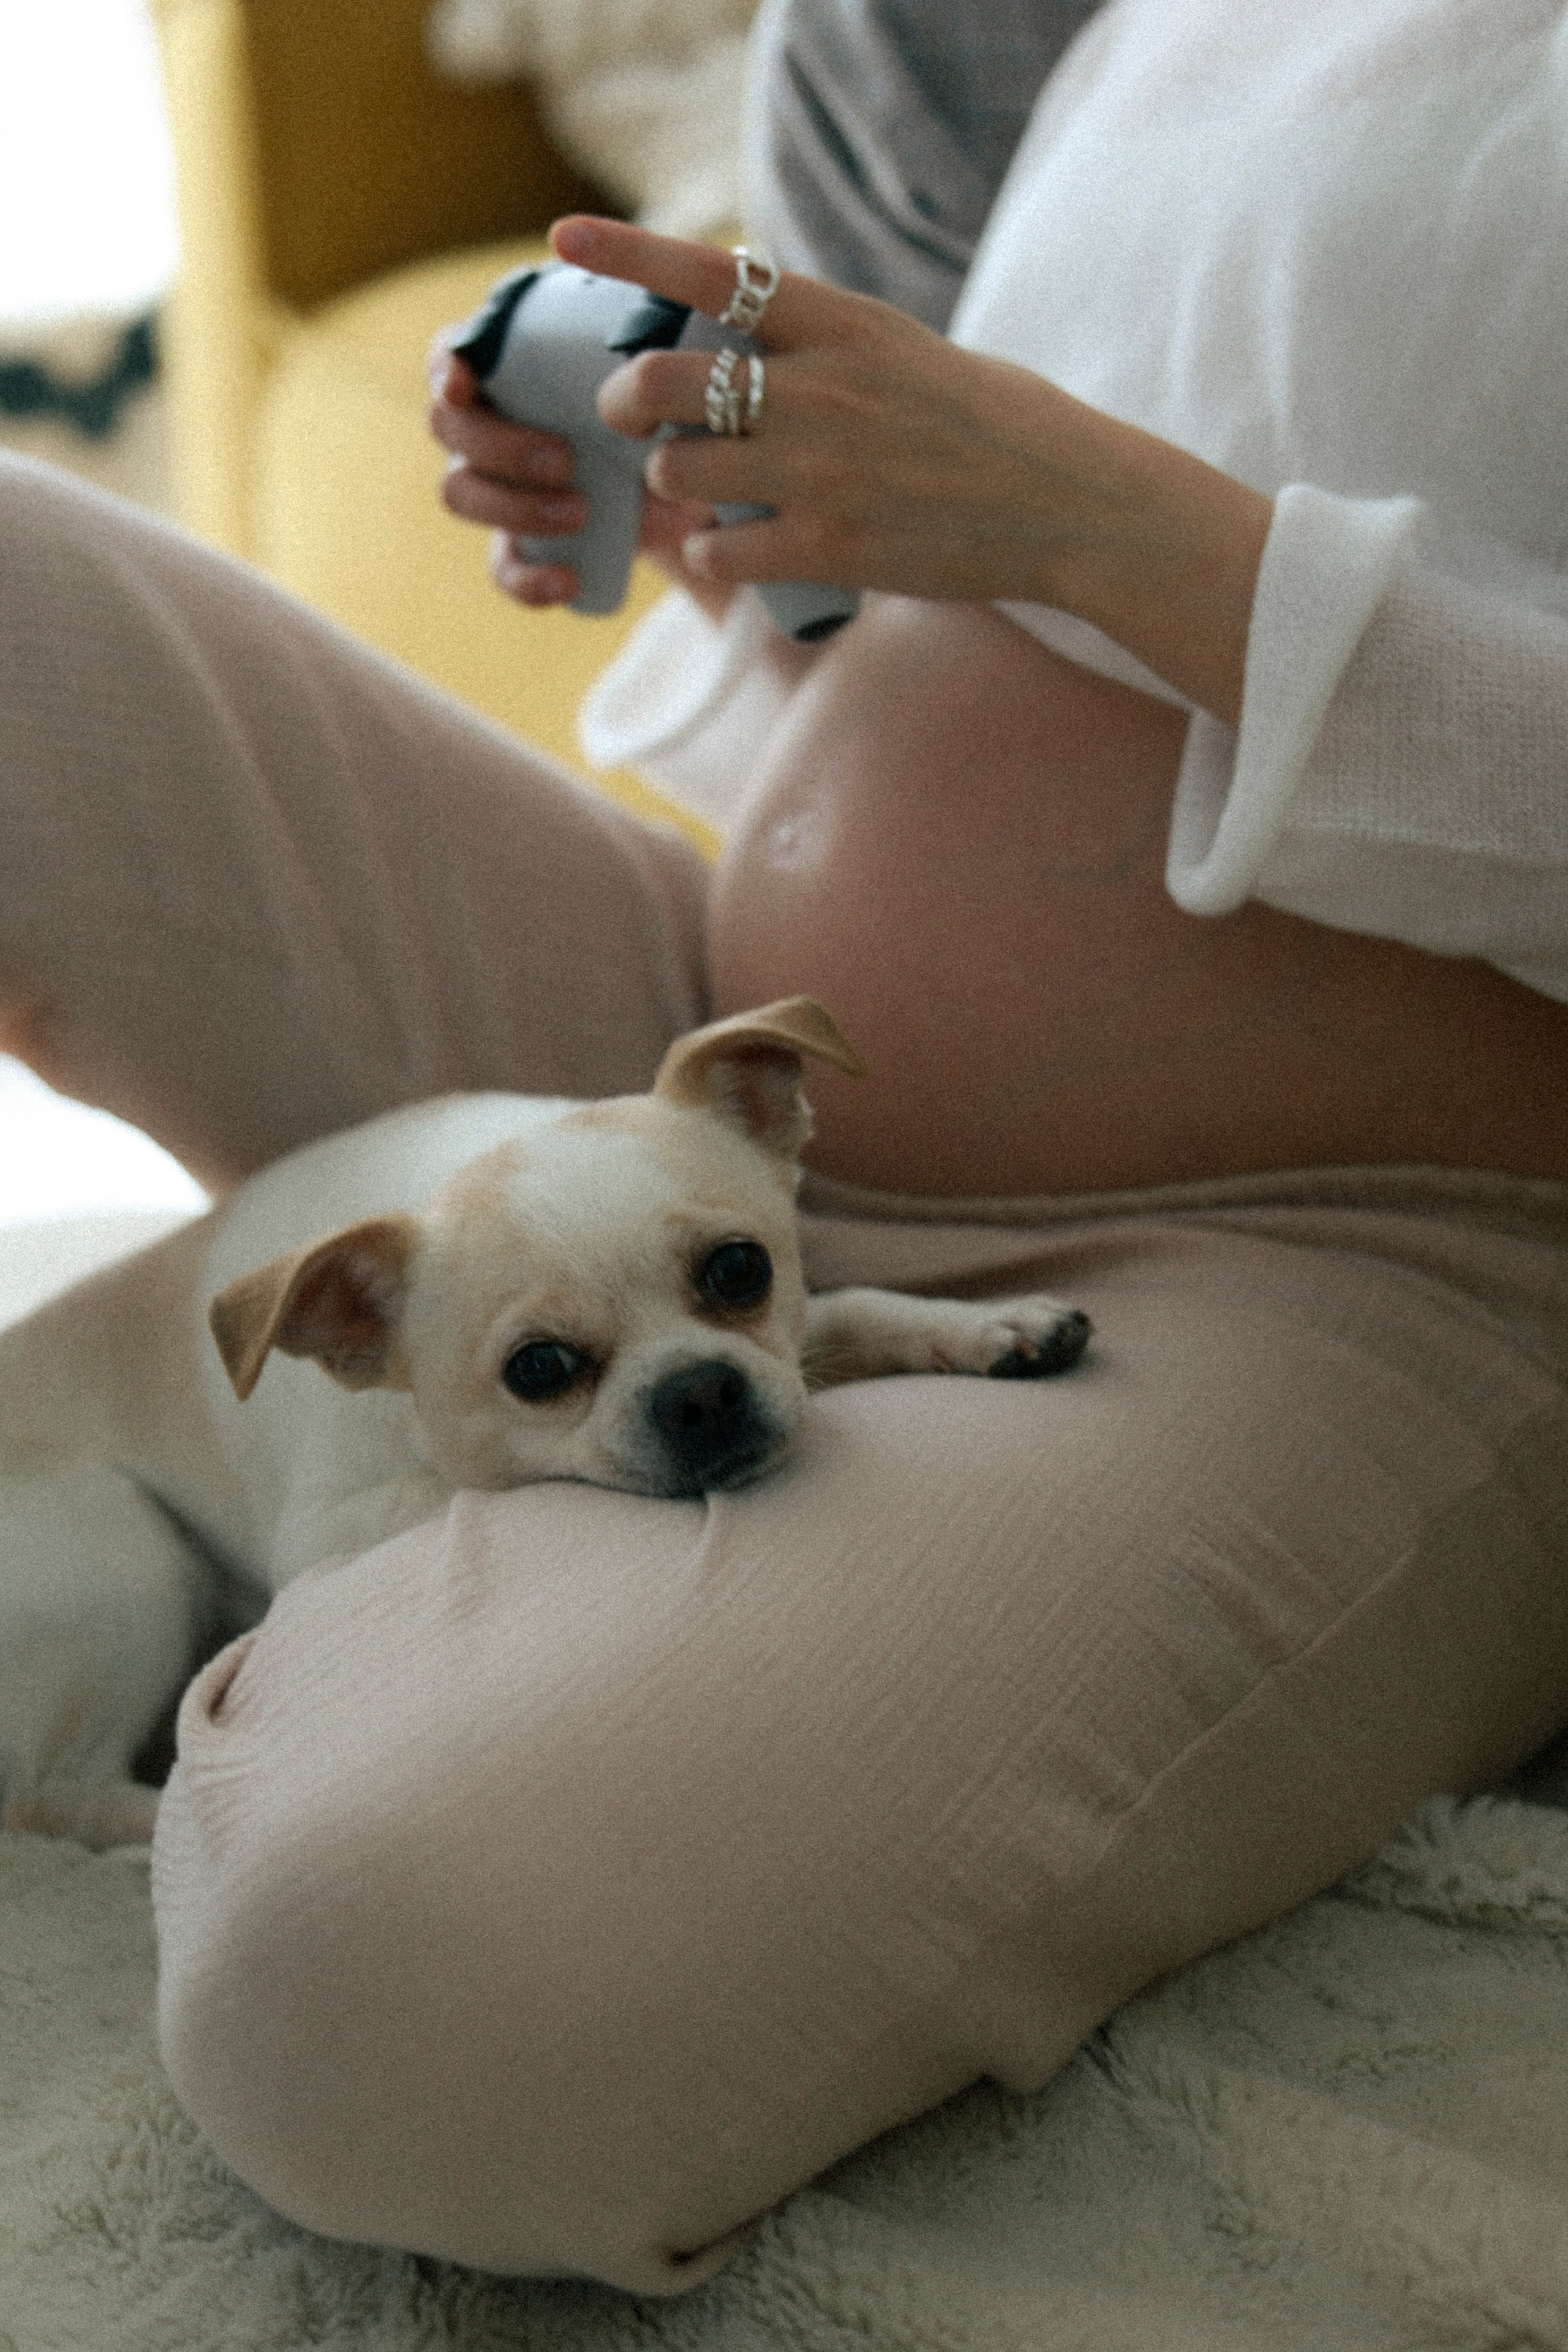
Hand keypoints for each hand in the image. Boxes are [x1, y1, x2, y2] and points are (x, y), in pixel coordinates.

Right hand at [427, 329, 726, 614]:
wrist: (674, 475)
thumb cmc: (650, 405)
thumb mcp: (652, 385)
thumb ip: (643, 377)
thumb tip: (663, 395)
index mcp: (502, 364)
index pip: (447, 354)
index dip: (444, 370)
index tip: (460, 386)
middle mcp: (480, 421)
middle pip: (446, 427)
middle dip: (501, 446)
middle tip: (564, 461)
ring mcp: (489, 484)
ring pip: (460, 493)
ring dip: (514, 506)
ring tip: (578, 514)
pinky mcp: (515, 542)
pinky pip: (501, 565)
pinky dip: (528, 580)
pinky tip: (567, 582)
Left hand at [553, 216, 1273, 723]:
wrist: (1065, 503)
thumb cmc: (987, 424)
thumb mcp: (901, 351)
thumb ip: (818, 343)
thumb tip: (740, 334)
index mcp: (839, 324)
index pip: (709, 272)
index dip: (625, 254)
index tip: (563, 240)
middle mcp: (819, 389)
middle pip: (663, 382)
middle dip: (627, 403)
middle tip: (631, 419)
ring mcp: (820, 472)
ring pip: (679, 472)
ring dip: (673, 485)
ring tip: (701, 493)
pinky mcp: (830, 547)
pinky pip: (721, 555)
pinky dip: (714, 558)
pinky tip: (736, 554)